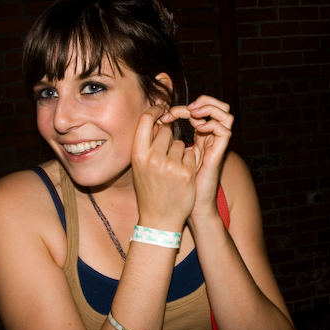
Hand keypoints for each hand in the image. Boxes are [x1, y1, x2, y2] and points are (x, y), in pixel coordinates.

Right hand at [131, 105, 197, 231]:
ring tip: (173, 171)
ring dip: (180, 153)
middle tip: (166, 159)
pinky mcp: (186, 172)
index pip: (146, 120)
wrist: (159, 219)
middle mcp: (152, 157)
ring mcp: (170, 165)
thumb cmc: (149, 191)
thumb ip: (147, 144)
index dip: (155, 111)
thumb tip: (159, 121)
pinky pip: (192, 154)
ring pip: (181, 143)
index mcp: (137, 154)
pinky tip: (182, 177)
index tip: (162, 110)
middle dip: (169, 140)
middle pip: (166, 132)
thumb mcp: (140, 166)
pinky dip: (190, 162)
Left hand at [161, 96, 232, 217]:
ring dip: (208, 108)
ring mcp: (216, 145)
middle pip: (216, 106)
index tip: (164, 113)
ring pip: (225, 113)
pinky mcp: (219, 153)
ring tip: (191, 112)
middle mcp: (210, 138)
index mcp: (199, 136)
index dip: (183, 106)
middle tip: (180, 109)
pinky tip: (198, 128)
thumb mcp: (165, 157)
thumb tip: (156, 120)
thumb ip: (164, 140)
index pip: (200, 109)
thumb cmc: (171, 185)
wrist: (181, 207)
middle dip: (199, 102)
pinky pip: (224, 130)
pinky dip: (211, 124)